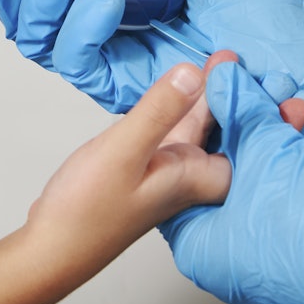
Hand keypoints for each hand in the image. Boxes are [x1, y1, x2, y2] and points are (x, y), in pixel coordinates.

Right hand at [23, 61, 230, 281]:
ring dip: (209, 97)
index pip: (243, 136)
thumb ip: (159, 111)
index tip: (242, 59)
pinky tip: (177, 90)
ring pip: (200, 128)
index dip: (252, 99)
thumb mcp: (124, 151)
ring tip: (216, 60)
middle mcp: (188, 175)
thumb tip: (194, 73)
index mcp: (196, 175)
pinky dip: (182, 107)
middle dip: (236, 94)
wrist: (51, 249)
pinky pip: (176, 129)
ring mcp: (166, 171)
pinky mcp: (146, 166)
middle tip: (233, 54)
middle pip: (225, 130)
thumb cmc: (86, 212)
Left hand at [159, 60, 303, 303]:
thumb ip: (238, 109)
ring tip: (285, 87)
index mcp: (199, 245)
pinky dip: (288, 147)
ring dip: (270, 123)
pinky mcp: (295, 234)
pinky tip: (303, 114)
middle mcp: (223, 252)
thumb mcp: (269, 152)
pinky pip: (278, 181)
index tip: (203, 78)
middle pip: (216, 165)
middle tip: (240, 71)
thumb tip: (220, 77)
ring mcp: (259, 246)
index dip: (192, 115)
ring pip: (252, 169)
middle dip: (237, 113)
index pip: (177, 168)